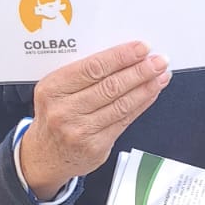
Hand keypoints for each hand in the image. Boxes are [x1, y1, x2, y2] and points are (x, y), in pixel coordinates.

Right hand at [19, 41, 170, 197]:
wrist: (44, 156)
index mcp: (52, 88)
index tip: (141, 48)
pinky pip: (124, 121)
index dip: (121, 56)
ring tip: (160, 75)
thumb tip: (124, 57)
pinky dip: (141, 105)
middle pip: (110, 85)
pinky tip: (151, 93)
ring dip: (145, 87)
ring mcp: (79, 130)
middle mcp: (64, 110)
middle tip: (158, 61)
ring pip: (121, 104)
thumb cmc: (54, 117)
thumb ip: (82, 75)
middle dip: (139, 71)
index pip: (93, 67)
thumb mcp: (56, 91)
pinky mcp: (95, 146)